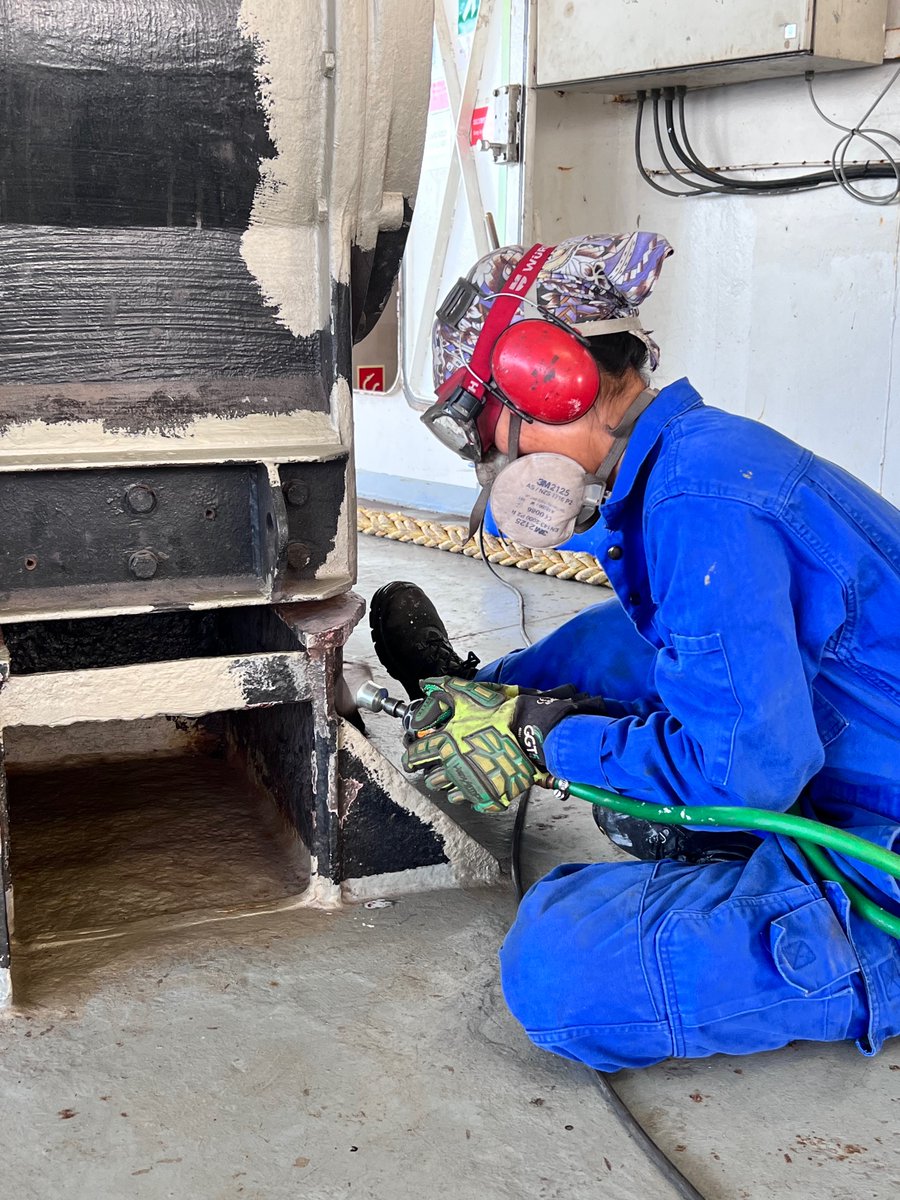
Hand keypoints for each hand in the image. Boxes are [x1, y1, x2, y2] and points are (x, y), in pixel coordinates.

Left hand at [402, 676, 600, 812]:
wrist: (532, 734)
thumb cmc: (500, 716)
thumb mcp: (469, 695)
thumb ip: (444, 688)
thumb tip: (427, 683)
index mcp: (444, 745)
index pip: (415, 755)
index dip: (411, 756)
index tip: (412, 757)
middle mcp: (453, 767)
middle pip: (431, 779)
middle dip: (432, 772)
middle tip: (439, 765)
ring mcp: (472, 785)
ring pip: (450, 793)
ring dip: (451, 785)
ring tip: (460, 774)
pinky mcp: (489, 797)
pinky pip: (473, 803)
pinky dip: (473, 795)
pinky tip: (478, 784)